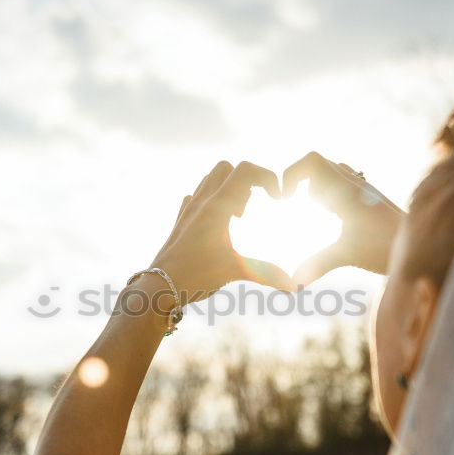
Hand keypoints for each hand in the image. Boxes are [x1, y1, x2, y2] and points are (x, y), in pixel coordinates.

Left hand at [149, 160, 293, 304]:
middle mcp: (201, 202)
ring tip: (237, 216)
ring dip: (229, 188)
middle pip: (227, 168)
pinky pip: (197, 196)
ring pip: (210, 179)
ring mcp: (188, 209)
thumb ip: (266, 274)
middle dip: (246, 180)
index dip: (267, 177)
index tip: (277, 198)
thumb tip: (293, 286)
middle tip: (251, 208)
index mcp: (217, 207)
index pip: (245, 170)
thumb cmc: (196, 276)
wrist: (160, 286)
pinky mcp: (181, 220)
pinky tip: (218, 223)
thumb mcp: (235, 271)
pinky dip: (212, 200)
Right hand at [282, 151, 404, 284]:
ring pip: (333, 172)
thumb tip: (292, 284)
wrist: (424, 246)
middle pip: (319, 164)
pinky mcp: (371, 200)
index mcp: (346, 188)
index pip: (311, 160)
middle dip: (301, 183)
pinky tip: (335, 219)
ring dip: (317, 186)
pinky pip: (345, 184)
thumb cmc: (387, 247)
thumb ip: (317, 264)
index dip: (291, 174)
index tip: (285, 200)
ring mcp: (364, 190)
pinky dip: (331, 194)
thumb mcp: (348, 254)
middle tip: (298, 206)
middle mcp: (355, 183)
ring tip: (317, 211)